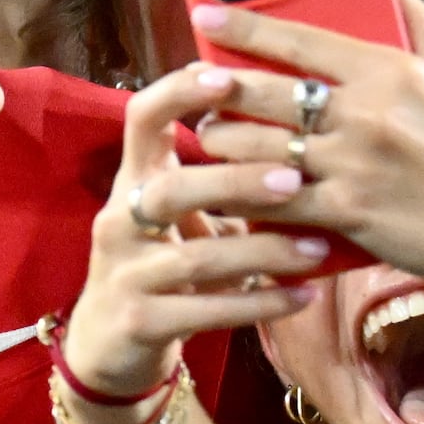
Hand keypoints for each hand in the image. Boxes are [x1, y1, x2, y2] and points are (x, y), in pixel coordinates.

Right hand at [58, 66, 325, 398]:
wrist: (106, 345)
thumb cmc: (158, 263)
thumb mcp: (175, 215)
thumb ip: (215, 178)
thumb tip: (294, 126)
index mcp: (131, 181)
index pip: (140, 119)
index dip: (178, 93)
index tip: (228, 78)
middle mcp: (119, 221)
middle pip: (170, 191)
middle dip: (233, 182)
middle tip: (294, 178)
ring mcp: (125, 274)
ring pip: (197, 259)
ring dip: (263, 251)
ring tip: (317, 248)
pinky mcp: (140, 322)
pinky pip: (207, 311)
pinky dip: (260, 304)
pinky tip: (304, 296)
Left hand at [187, 5, 423, 300]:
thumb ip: (412, 12)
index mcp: (390, 70)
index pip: (301, 40)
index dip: (245, 26)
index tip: (205, 16)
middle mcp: (368, 113)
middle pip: (268, 92)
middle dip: (220, 89)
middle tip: (194, 86)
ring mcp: (356, 165)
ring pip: (260, 148)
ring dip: (222, 145)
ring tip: (207, 139)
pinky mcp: (349, 213)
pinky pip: (277, 200)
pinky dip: (245, 196)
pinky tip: (224, 193)